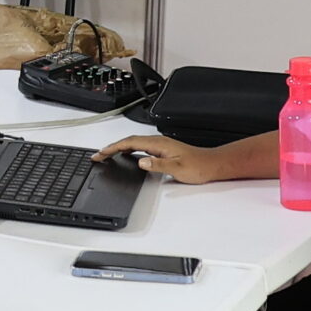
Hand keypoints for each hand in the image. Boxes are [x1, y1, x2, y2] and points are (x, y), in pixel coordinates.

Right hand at [94, 135, 223, 183]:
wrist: (212, 164)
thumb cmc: (198, 166)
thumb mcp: (177, 169)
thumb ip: (158, 165)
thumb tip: (141, 161)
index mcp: (159, 144)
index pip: (130, 143)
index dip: (113, 148)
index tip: (101, 153)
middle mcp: (158, 142)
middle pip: (129, 141)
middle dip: (111, 147)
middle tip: (98, 155)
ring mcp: (160, 145)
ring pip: (134, 143)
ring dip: (119, 148)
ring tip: (107, 154)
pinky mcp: (163, 149)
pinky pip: (140, 147)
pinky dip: (128, 149)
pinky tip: (126, 154)